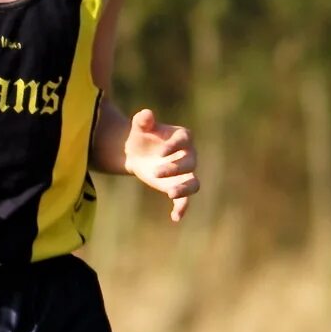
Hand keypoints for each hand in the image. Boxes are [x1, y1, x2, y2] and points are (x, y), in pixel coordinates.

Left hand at [124, 107, 198, 221]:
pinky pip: (185, 200)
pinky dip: (182, 208)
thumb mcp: (139, 127)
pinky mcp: (178, 187)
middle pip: (190, 163)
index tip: (161, 152)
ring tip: (170, 193)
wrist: (136, 154)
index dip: (175, 145)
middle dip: (175, 168)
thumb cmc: (140, 136)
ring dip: (184, 189)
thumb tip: (146, 114)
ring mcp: (185, 173)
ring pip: (194, 183)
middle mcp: (188, 155)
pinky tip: (175, 217)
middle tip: (155, 173)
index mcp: (182, 137)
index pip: (185, 140)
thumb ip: (142, 120)